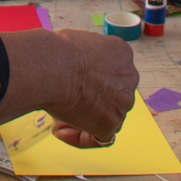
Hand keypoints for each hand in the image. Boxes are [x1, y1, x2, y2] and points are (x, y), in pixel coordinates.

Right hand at [0, 28, 137, 145]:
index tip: (72, 83)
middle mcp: (129, 77)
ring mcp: (122, 102)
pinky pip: (100, 139)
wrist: (52, 67)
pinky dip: (80, 138)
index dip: (91, 81)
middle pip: (113, 96)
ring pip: (107, 118)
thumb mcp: (77, 42)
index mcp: (121, 53)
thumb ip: (86, 57)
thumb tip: (75, 67)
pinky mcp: (110, 123)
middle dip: (90, 102)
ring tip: (56, 121)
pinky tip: (59, 132)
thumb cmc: (55, 51)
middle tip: (65, 104)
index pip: (112, 72)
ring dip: (84, 121)